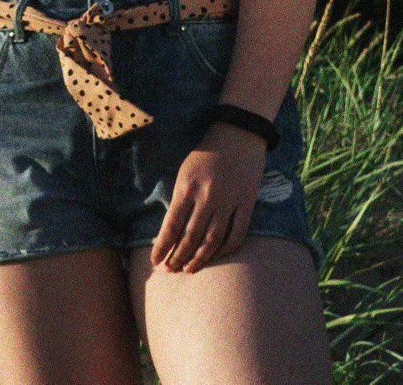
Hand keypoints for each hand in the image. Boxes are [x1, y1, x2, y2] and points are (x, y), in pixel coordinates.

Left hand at [148, 122, 267, 271]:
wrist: (238, 133)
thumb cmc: (206, 153)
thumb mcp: (185, 172)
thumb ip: (180, 199)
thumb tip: (172, 231)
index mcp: (187, 187)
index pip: (171, 225)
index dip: (163, 247)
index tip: (156, 261)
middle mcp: (207, 196)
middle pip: (191, 236)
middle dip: (178, 256)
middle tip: (172, 269)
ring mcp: (228, 200)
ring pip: (212, 239)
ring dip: (200, 258)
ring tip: (189, 269)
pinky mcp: (247, 202)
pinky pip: (237, 233)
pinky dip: (226, 249)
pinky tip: (216, 256)